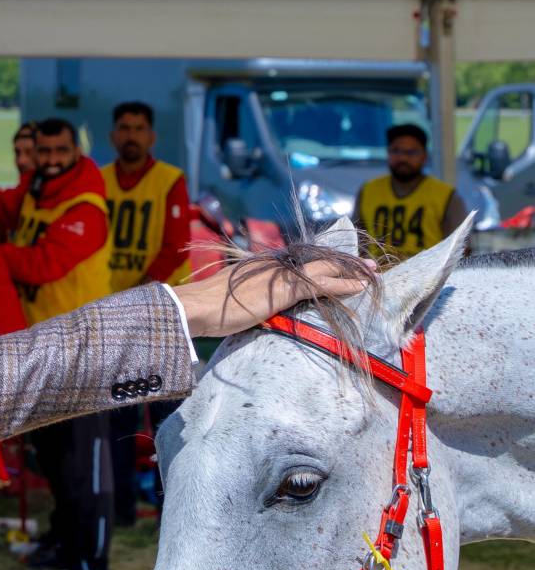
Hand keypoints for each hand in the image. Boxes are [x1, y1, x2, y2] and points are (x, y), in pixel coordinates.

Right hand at [175, 257, 373, 337]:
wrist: (197, 308)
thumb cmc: (210, 309)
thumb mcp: (236, 300)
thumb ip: (252, 299)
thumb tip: (256, 308)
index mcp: (263, 266)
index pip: (300, 263)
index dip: (323, 264)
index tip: (339, 266)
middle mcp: (274, 265)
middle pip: (317, 260)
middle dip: (344, 263)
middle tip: (368, 265)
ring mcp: (280, 275)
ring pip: (324, 269)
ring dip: (351, 271)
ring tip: (373, 273)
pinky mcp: (284, 289)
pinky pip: (321, 284)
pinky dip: (343, 284)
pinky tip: (360, 286)